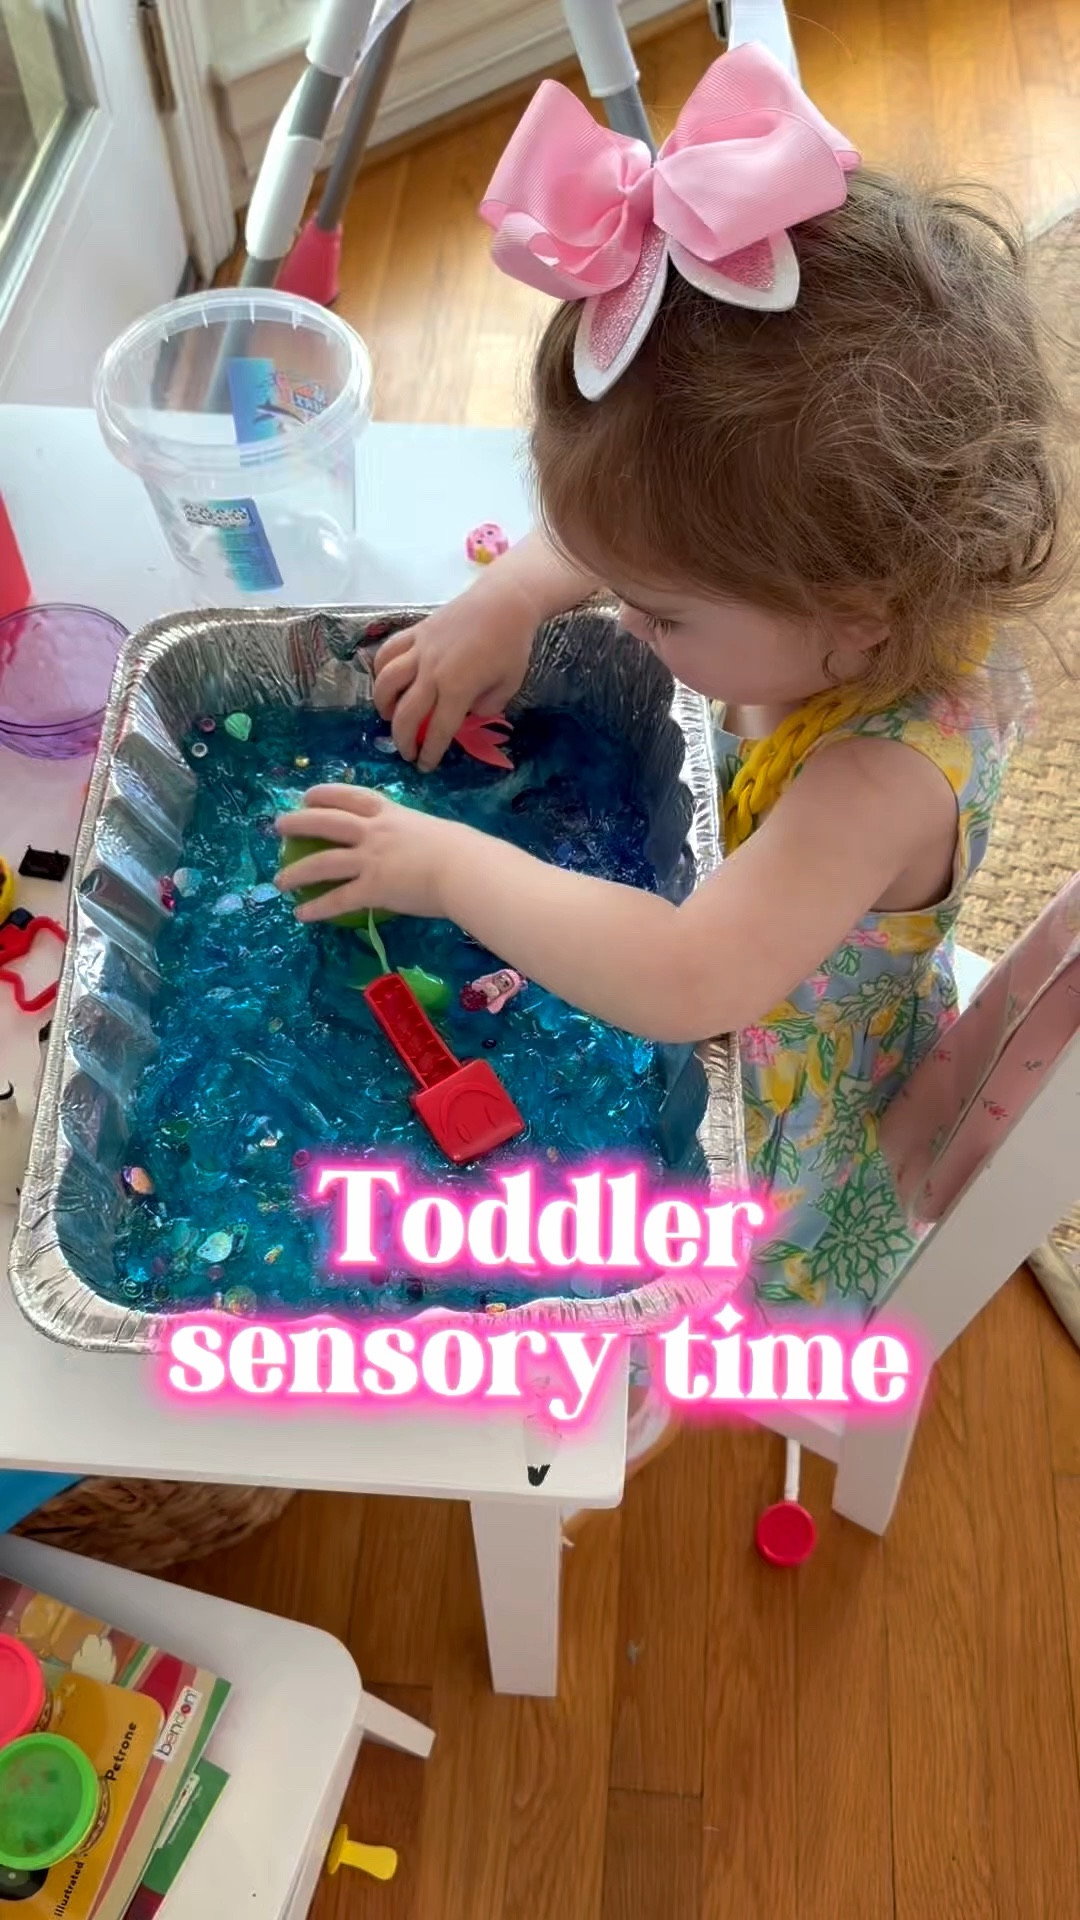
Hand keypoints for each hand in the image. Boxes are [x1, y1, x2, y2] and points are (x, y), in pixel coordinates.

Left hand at [274, 785, 467, 922]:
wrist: (466, 870)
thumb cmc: (463, 850)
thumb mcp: (434, 831)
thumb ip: (417, 835)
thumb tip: (419, 845)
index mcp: (391, 813)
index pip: (350, 797)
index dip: (325, 794)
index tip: (307, 796)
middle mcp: (374, 832)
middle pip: (326, 822)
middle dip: (298, 822)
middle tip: (278, 827)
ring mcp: (371, 859)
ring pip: (323, 862)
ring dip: (297, 872)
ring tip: (279, 881)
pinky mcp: (373, 888)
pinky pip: (338, 899)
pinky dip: (317, 907)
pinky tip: (300, 914)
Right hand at [371, 580, 535, 770]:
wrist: (504, 602)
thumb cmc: (511, 645)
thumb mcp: (509, 684)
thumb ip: (487, 706)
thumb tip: (467, 714)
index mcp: (457, 688)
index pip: (437, 730)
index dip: (429, 753)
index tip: (425, 765)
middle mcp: (432, 672)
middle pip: (406, 714)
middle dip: (402, 740)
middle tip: (406, 752)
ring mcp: (420, 650)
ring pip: (386, 683)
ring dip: (383, 705)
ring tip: (389, 717)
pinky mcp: (414, 633)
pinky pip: (387, 653)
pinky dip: (380, 670)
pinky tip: (386, 681)